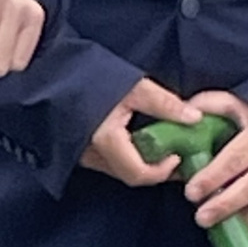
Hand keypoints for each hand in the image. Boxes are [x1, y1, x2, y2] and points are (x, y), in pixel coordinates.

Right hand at [80, 76, 201, 185]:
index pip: (139, 174)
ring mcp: (82, 155)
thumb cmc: (89, 75)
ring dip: (142, 164)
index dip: (163, 171)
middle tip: (175, 153)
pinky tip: (137, 141)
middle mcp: (91, 155)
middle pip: (130, 175)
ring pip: (119, 170)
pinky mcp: (77, 150)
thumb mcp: (132, 85)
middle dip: (156, 169)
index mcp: (106, 141)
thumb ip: (164, 103)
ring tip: (160, 146)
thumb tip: (195, 118)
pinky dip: (127, 157)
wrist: (52, 71)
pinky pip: (108, 162)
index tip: (177, 155)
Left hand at [180, 90, 247, 241]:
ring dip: (242, 221)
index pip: (235, 158)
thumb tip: (183, 118)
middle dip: (224, 205)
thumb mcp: (235, 104)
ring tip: (219, 227)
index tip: (192, 191)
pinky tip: (244, 232)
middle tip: (201, 217)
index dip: (212, 177)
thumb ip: (208, 107)